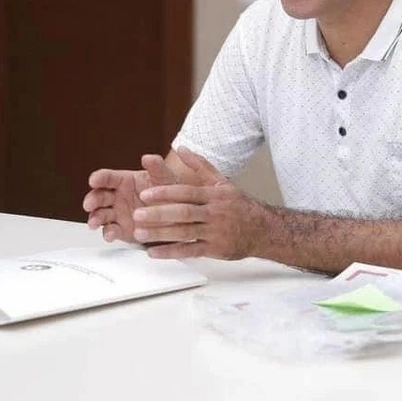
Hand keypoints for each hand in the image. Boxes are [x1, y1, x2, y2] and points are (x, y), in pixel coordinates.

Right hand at [83, 154, 177, 242]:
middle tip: (89, 205)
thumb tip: (148, 157)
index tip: (93, 180)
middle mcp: (116, 197)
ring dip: (95, 218)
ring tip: (94, 223)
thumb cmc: (167, 190)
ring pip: (100, 215)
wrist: (176, 212)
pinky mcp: (121, 229)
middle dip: (92, 200)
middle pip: (99, 196)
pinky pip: (111, 231)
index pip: (108, 178)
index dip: (99, 178)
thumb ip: (156, 166)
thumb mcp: (164, 177)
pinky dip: (108, 233)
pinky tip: (110, 235)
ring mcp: (117, 214)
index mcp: (123, 181)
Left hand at [131, 148, 265, 260]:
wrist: (263, 229)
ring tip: (140, 234)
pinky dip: (171, 252)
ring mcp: (215, 232)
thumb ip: (200, 166)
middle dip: (159, 214)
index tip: (146, 194)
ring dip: (161, 234)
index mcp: (214, 195)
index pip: (187, 192)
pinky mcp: (215, 249)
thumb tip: (181, 149)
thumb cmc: (238, 205)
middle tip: (137, 214)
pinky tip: (154, 252)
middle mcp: (214, 213)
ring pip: (185, 233)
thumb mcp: (221, 182)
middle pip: (184, 213)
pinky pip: (190, 251)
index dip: (165, 193)